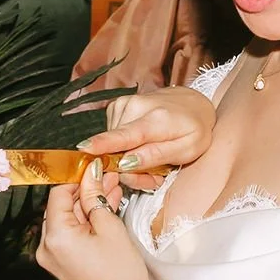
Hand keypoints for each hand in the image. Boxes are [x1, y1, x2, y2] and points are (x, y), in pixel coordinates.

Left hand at [35, 160, 153, 279]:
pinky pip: (71, 236)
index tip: (96, 170)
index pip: (59, 194)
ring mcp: (53, 258)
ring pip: (68, 221)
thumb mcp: (110, 227)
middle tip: (108, 177)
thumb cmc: (121, 275)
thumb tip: (90, 173)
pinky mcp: (62, 265)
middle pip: (62, 207)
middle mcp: (46, 248)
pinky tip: (105, 210)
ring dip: (88, 206)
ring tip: (112, 190)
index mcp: (55, 237)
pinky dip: (86, 224)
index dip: (78, 179)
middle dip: (85, 192)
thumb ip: (95, 196)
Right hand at [81, 86, 215, 192]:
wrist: (195, 103)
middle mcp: (136, 107)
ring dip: (129, 160)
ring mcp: (125, 104)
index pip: (124, 135)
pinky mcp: (118, 106)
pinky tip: (141, 146)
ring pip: (113, 145)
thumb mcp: (188, 149)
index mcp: (156, 119)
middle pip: (116, 150)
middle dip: (130, 171)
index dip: (102, 145)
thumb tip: (126, 163)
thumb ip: (156, 156)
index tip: (84, 149)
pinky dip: (125, 147)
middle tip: (154, 176)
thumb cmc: (195, 128)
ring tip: (152, 159)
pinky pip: (114, 136)